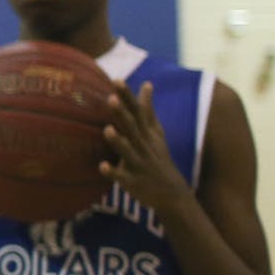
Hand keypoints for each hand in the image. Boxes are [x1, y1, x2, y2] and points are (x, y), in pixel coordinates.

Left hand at [100, 82, 189, 213]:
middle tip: (110, 98)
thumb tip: (146, 84)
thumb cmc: (158, 157)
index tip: (117, 80)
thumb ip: (147, 109)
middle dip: (122, 114)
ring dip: (118, 141)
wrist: (172, 194)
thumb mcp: (156, 133)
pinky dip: (112, 172)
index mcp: (146, 133)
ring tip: (107, 130)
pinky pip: (121, 177)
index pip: (137, 112)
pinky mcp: (133, 182)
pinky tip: (102, 166)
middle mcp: (143, 146)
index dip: (127, 97)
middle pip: (132, 128)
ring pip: (127, 152)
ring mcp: (139, 164)